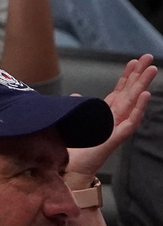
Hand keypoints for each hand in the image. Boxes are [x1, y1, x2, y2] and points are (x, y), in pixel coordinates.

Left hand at [69, 55, 156, 181]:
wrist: (73, 168)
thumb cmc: (77, 146)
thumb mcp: (75, 120)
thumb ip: (79, 107)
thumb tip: (76, 95)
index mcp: (107, 112)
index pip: (120, 89)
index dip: (127, 75)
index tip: (133, 60)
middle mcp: (115, 117)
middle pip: (130, 91)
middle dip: (139, 74)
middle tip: (148, 57)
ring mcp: (118, 126)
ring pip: (134, 102)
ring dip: (143, 85)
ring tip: (151, 70)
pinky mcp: (117, 137)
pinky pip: (131, 120)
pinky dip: (139, 107)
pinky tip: (145, 95)